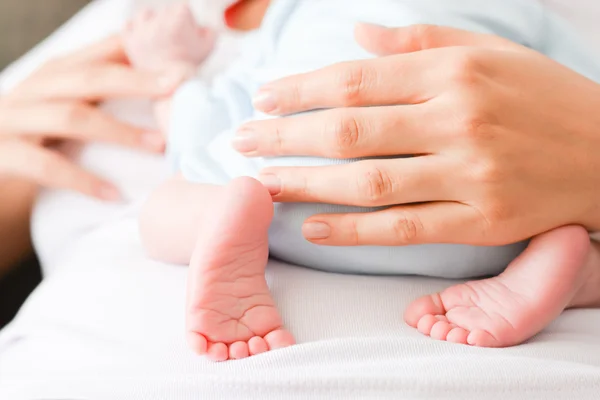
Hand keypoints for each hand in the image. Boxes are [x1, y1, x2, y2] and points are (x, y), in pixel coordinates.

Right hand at [0, 35, 185, 199]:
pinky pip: (45, 166)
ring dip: (119, 132)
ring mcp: (14, 119)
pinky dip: (82, 180)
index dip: (137, 50)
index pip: (98, 53)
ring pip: (70, 116)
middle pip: (89, 77)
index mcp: (54, 74)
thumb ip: (102, 95)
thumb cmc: (36, 136)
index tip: (180, 61)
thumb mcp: (66, 107)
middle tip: (175, 87)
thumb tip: (163, 90)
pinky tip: (113, 194)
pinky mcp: (1, 154)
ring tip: (158, 146)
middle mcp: (34, 89)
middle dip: (136, 81)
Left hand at [234, 24, 599, 245]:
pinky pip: (402, 229)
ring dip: (305, 183)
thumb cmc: (542, 98)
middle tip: (241, 142)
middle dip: (284, 136)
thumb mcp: (489, 52)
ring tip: (261, 182)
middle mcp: (458, 120)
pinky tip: (312, 226)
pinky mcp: (480, 222)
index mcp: (455, 71)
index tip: (263, 98)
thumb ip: (418, 42)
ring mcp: (469, 176)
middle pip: (348, 129)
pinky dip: (352, 231)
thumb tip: (354, 33)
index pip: (355, 79)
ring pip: (367, 182)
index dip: (300, 90)